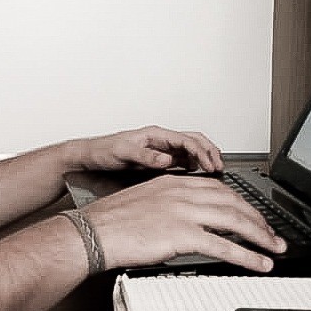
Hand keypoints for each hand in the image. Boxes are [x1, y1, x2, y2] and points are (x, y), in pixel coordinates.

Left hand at [74, 125, 224, 174]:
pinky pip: (182, 160)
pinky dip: (194, 166)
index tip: (210, 165)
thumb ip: (145, 156)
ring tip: (214, 171)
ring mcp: (160, 149)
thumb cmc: (103, 151)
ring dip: (204, 158)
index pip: (186, 140)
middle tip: (220, 167)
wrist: (90, 157)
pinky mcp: (157, 159)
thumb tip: (166, 159)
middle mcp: (160, 140)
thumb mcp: (123, 153)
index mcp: (155, 135)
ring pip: (190, 150)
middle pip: (194, 140)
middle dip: (210, 152)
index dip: (201, 152)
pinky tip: (198, 176)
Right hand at [80, 173, 286, 273]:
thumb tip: (186, 223)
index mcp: (174, 183)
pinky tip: (259, 263)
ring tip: (274, 249)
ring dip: (260, 236)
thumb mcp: (145, 202)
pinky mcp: (182, 234)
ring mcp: (184, 212)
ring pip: (235, 221)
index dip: (242, 203)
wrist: (92, 232)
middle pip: (234, 202)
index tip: (253, 215)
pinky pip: (224, 246)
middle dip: (258, 219)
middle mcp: (183, 192)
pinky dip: (247, 256)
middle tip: (271, 234)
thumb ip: (170, 207)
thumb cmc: (111, 222)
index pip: (220, 189)